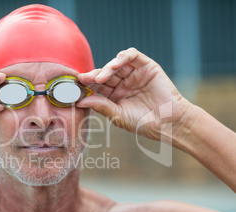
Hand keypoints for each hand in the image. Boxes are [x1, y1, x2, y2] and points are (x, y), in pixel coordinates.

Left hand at [77, 47, 192, 141]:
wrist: (169, 123)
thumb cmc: (143, 123)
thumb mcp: (117, 115)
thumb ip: (100, 106)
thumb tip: (79, 101)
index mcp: (113, 95)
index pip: (96, 86)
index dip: (86, 84)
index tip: (76, 85)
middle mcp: (122, 82)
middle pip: (104, 73)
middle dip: (93, 75)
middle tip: (84, 79)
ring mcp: (134, 74)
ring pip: (116, 63)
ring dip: (106, 68)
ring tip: (100, 77)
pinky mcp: (146, 66)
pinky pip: (132, 55)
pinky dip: (122, 57)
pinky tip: (115, 65)